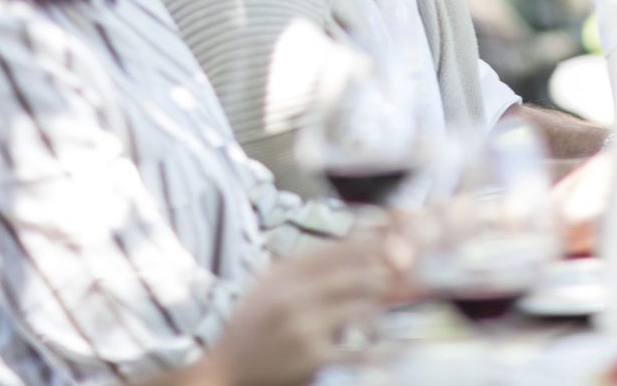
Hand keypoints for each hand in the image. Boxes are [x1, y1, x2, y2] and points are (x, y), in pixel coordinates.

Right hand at [201, 237, 392, 385]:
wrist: (221, 372)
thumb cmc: (248, 328)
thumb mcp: (267, 287)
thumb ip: (303, 266)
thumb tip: (351, 244)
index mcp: (283, 275)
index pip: (338, 250)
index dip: (371, 246)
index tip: (392, 248)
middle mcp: (293, 296)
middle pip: (358, 275)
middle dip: (383, 279)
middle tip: (395, 286)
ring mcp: (303, 327)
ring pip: (362, 308)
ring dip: (378, 314)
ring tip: (380, 320)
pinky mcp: (311, 358)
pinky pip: (358, 351)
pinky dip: (377, 351)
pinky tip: (388, 350)